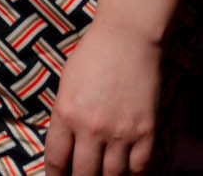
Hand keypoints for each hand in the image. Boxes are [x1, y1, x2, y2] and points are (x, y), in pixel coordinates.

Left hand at [45, 20, 161, 175]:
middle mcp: (91, 128)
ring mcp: (120, 133)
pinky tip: (127, 174)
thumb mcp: (66, 86)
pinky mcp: (146, 132)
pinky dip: (133, 175)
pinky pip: (140, 168)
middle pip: (84, 174)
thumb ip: (65, 118)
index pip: (57, 160)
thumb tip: (66, 147)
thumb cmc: (92, 57)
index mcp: (65, 114)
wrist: (126, 39)